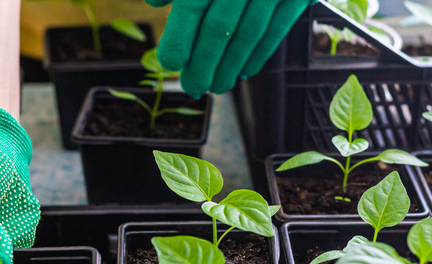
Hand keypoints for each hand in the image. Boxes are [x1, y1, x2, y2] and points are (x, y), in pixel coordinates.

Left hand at [147, 0, 314, 96]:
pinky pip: (279, 26)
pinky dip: (261, 51)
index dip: (181, 36)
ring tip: (217, 86)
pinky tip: (246, 69)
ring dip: (231, 65)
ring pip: (250, 31)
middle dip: (204, 62)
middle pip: (221, 25)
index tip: (171, 62)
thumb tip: (152, 1)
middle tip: (193, 86)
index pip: (193, 3)